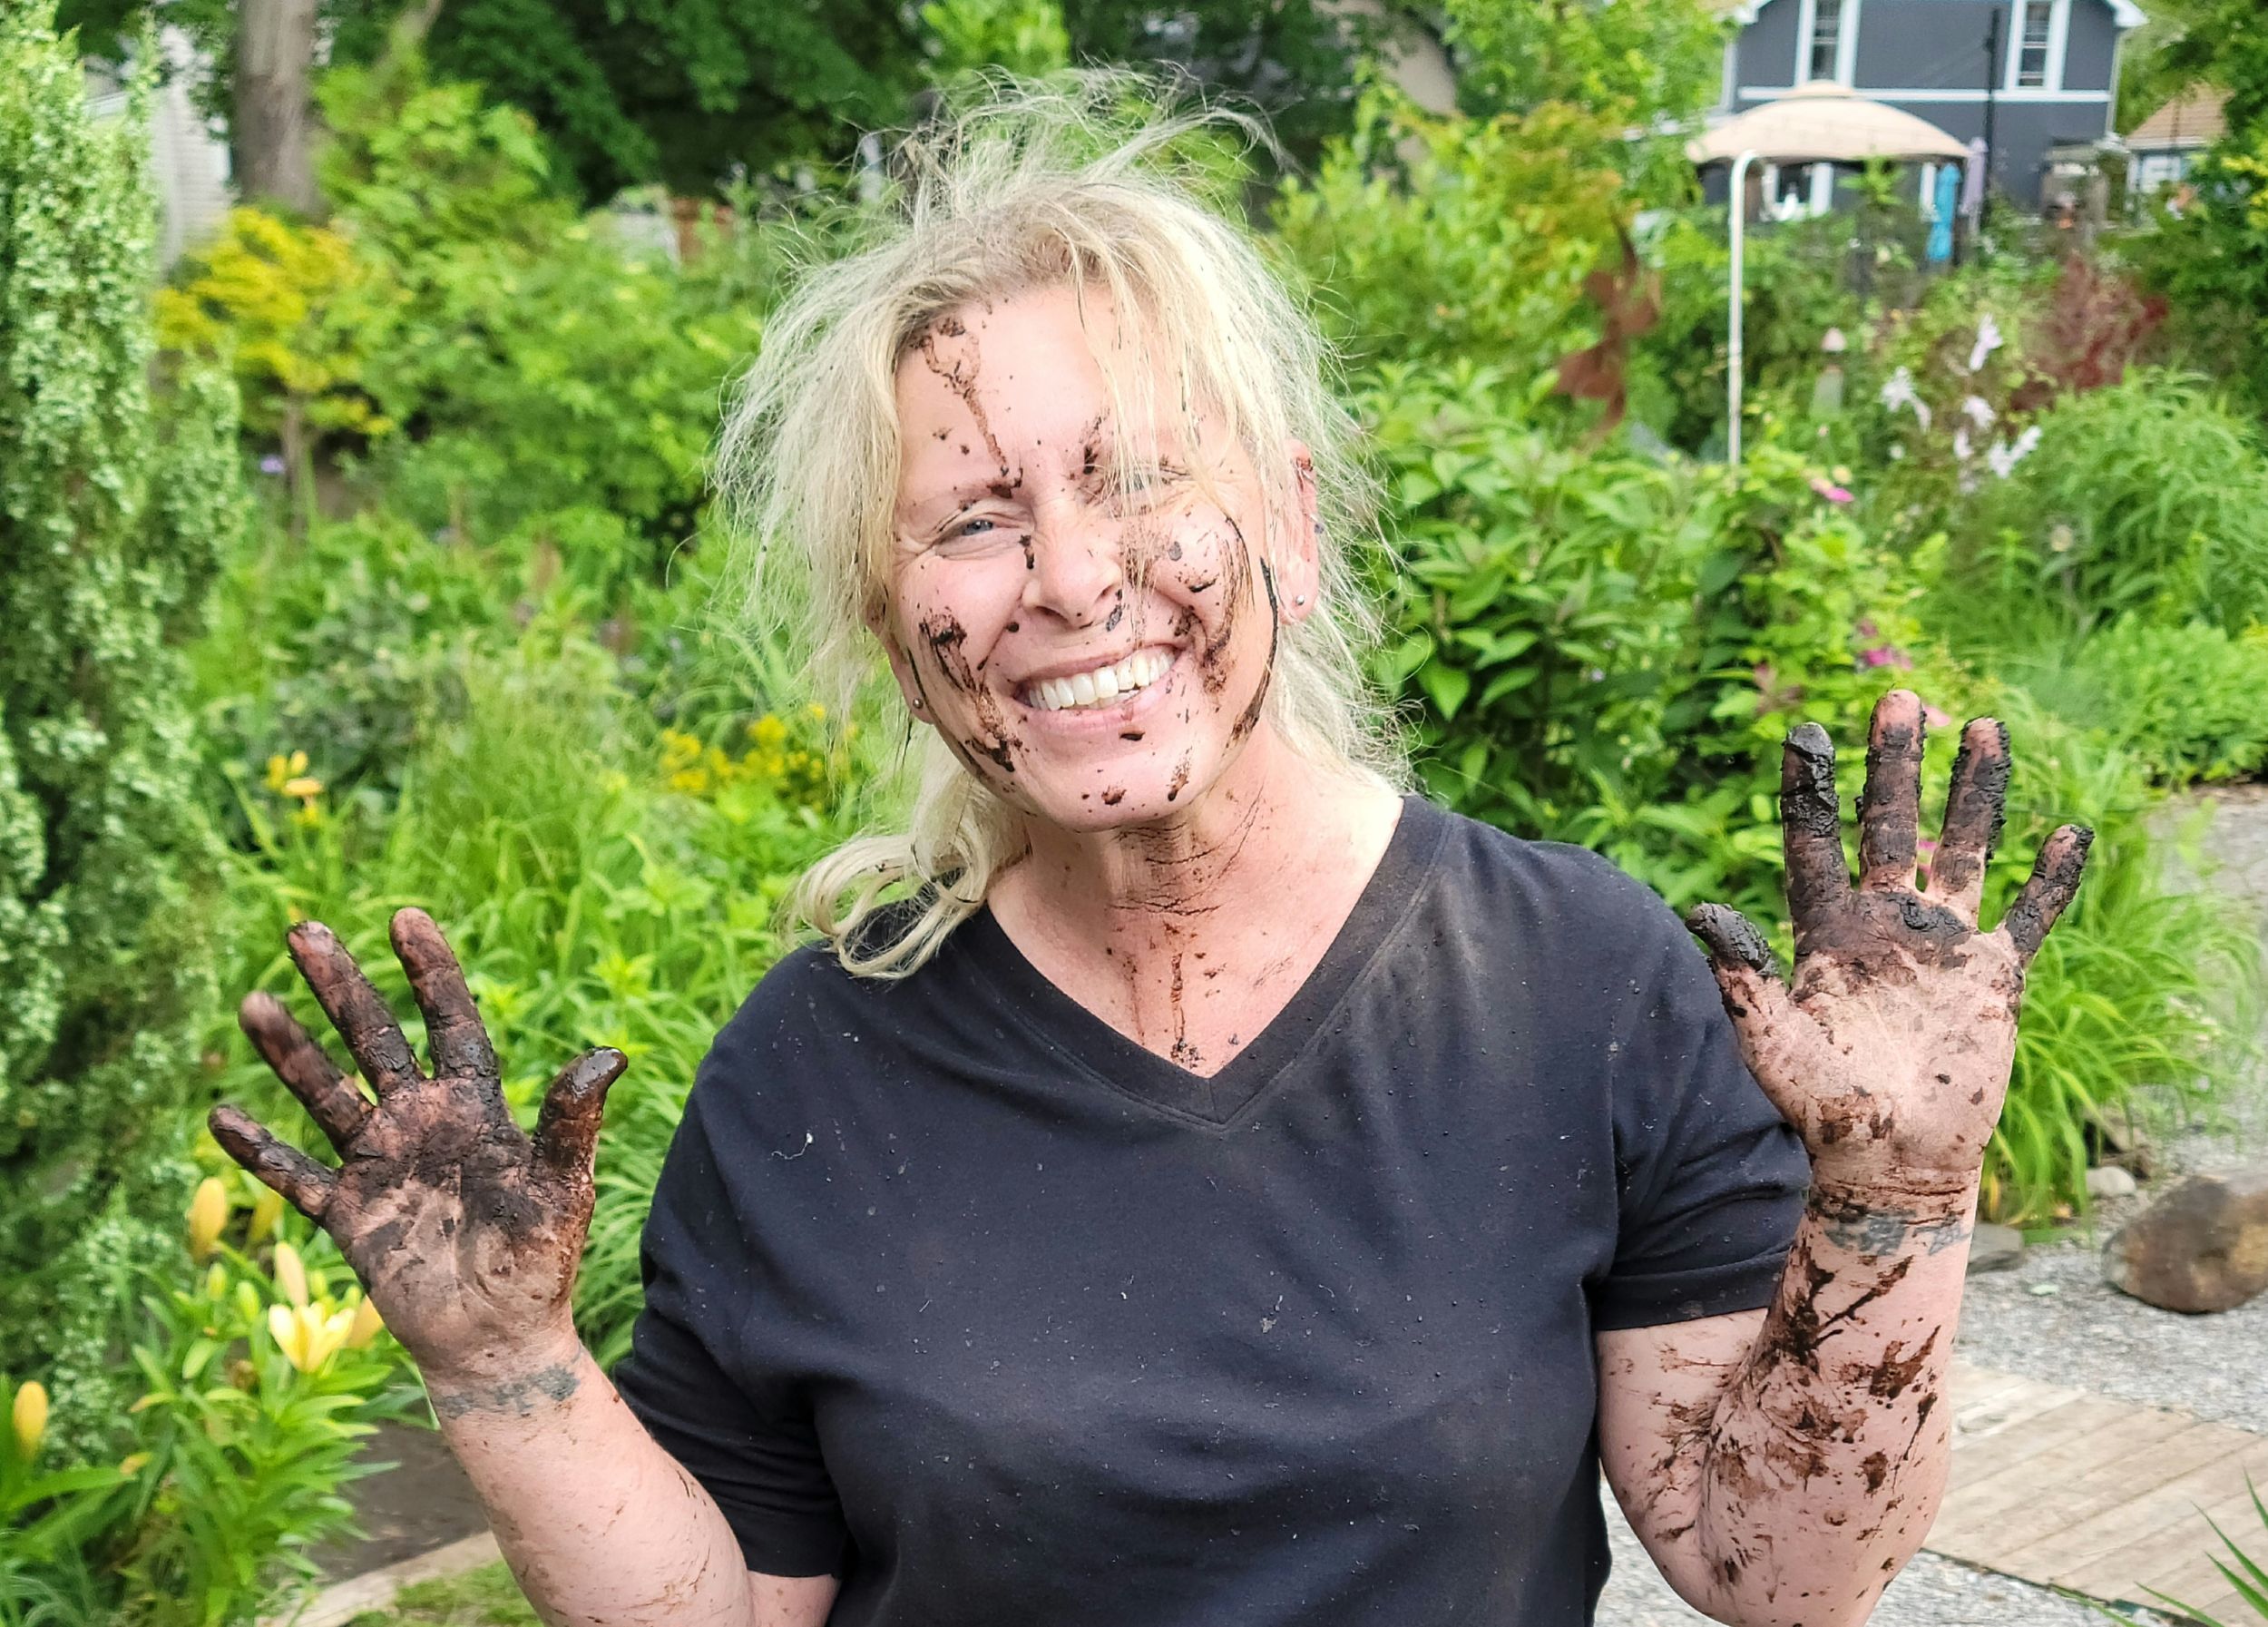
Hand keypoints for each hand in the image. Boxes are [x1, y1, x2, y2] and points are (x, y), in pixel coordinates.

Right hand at [209, 909, 625, 1376]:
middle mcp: (421, 1124)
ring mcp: (379, 1164)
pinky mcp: (349, 1214)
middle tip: (304, 929)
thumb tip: (609, 1056)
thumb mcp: (564, 1185)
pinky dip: (260, 1151)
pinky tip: (222, 1117)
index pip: (449, 1023)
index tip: (404, 916)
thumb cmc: (541, 1259)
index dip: (429, 972)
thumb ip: (574, 1122)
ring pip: (326, 1094)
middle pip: (374, 1041)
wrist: (501, 1336)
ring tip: (254, 1003)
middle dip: (341, 988)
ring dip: (290, 1053)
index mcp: (475, 1108)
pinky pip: (296, 1175)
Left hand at [1687, 689, 2090, 1191]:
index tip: (1806, 733)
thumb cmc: (1820, 1114)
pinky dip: (2051, 881)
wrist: (1888, 1163)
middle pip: (1891, 828)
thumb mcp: (1774, 1045)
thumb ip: (1744, 982)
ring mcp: (1940, 947)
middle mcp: (1883, 926)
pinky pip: (2028, 918)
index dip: (1812, 792)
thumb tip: (1701, 914)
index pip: (1814, 845)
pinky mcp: (1992, 979)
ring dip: (1974, 794)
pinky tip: (2069, 833)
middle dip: (1896, 766)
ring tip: (1983, 726)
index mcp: (1826, 933)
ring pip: (1962, 852)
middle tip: (1900, 699)